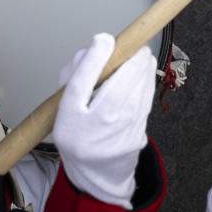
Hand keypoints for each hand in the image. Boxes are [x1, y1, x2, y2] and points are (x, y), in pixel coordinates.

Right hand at [53, 32, 155, 208]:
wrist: (96, 173)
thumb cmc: (78, 132)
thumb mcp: (64, 107)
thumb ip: (74, 76)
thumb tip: (97, 47)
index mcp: (70, 122)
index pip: (79, 86)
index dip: (92, 60)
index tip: (103, 39)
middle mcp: (95, 130)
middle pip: (116, 87)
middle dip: (130, 61)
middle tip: (135, 45)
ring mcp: (120, 135)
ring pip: (137, 93)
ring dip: (143, 69)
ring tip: (143, 55)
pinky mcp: (138, 135)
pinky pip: (145, 102)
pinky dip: (147, 83)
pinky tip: (146, 72)